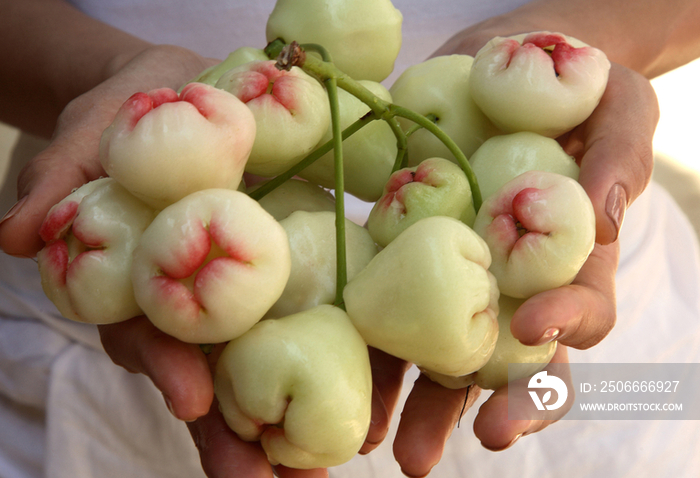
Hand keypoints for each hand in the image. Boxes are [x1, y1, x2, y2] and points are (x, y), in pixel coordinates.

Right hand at [0, 43, 321, 476]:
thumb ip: (55, 183)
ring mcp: (237, 288)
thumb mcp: (82, 143)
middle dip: (229, 432)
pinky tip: (361, 396)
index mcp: (138, 284)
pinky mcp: (282, 265)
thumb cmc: (119, 124)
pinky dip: (330, 357)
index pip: (147, 334)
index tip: (191, 402)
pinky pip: (305, 313)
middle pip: (207, 373)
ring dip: (288, 416)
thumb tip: (16, 233)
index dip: (166, 368)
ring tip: (316, 467)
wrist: (175, 93)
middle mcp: (187, 302)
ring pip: (257, 361)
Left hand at [359, 47, 656, 476]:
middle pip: (512, 360)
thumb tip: (601, 219)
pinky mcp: (407, 258)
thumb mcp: (616, 107)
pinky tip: (345, 378)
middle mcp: (515, 283)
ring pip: (444, 354)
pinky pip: (390, 308)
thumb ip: (615, 160)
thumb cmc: (575, 85)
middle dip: (496, 404)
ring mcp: (459, 276)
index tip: (534, 332)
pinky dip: (372, 348)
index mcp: (572, 259)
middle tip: (478, 441)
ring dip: (421, 404)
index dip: (565, 328)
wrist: (503, 67)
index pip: (581, 310)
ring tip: (390, 449)